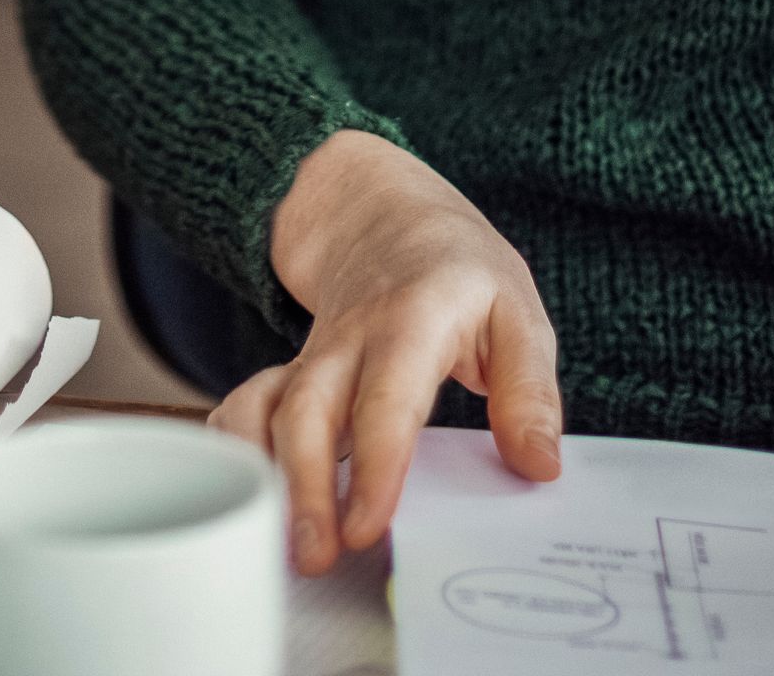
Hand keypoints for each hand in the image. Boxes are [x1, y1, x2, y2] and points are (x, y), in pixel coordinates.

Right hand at [210, 129, 562, 573]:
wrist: (385, 217)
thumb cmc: (460, 272)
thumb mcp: (518, 311)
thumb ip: (530, 391)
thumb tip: (539, 466)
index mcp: (411, 321)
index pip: (386, 399)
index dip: (374, 466)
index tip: (367, 527)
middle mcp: (348, 340)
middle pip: (306, 410)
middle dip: (303, 487)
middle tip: (315, 556)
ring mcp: (311, 358)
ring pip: (265, 411)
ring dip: (263, 478)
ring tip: (278, 547)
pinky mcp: (289, 375)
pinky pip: (244, 407)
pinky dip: (234, 451)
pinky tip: (246, 500)